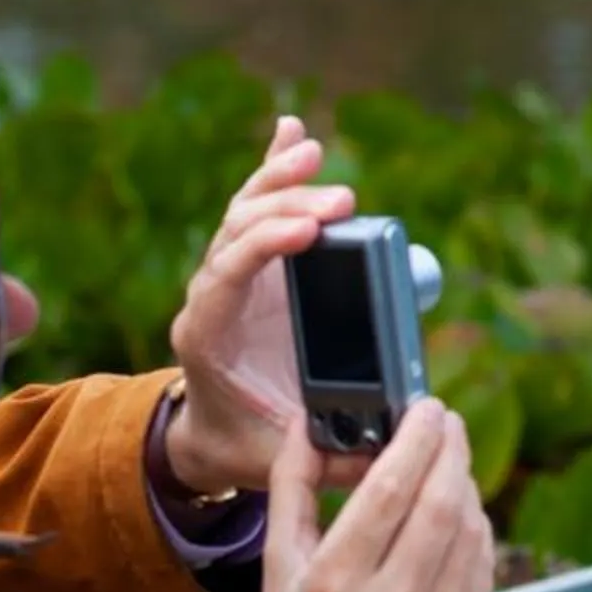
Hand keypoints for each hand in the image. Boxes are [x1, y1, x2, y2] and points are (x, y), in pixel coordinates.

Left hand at [162, 115, 360, 499]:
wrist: (213, 434)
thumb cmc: (247, 444)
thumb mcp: (279, 460)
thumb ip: (327, 457)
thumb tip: (384, 450)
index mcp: (208, 337)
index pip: (225, 275)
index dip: (263, 247)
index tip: (308, 231)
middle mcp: (211, 295)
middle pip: (237, 232)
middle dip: (285, 208)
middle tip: (341, 201)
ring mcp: (229, 274)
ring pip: (243, 212)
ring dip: (278, 180)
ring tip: (312, 151)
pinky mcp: (250, 262)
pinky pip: (257, 207)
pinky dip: (273, 169)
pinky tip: (291, 131)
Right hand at [243, 401, 494, 591]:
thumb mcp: (276, 569)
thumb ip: (290, 488)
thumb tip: (305, 421)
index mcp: (332, 586)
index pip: (390, 489)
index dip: (416, 437)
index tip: (426, 406)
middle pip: (440, 501)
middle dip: (449, 448)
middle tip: (445, 420)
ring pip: (469, 528)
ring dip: (463, 482)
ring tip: (447, 462)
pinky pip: (481, 563)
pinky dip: (474, 525)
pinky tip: (456, 509)